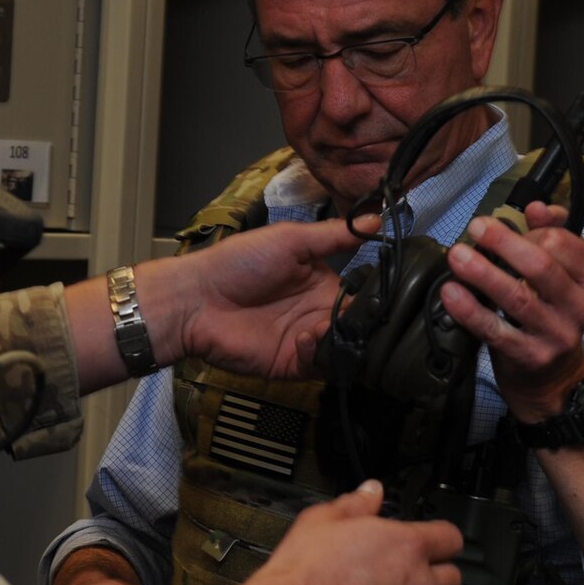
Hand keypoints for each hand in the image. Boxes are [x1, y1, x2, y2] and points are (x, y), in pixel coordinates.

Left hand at [145, 215, 376, 380]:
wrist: (199, 298)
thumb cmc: (239, 262)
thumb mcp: (290, 239)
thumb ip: (334, 235)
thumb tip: (377, 218)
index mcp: (322, 282)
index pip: (361, 293)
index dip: (373, 295)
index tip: (384, 293)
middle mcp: (318, 313)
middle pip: (357, 325)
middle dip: (363, 322)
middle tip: (357, 315)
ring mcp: (306, 340)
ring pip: (344, 348)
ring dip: (342, 338)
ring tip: (326, 325)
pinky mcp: (292, 364)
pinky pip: (320, 366)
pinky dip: (320, 354)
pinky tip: (305, 337)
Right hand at [216, 480, 464, 584]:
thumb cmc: (304, 571)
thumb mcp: (323, 519)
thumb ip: (356, 504)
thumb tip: (371, 492)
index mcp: (406, 546)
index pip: (451, 537)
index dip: (441, 537)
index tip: (433, 540)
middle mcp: (417, 584)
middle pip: (452, 578)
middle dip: (436, 572)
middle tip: (412, 570)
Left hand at [439, 201, 583, 418]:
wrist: (554, 378)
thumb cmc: (552, 313)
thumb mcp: (562, 275)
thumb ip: (553, 234)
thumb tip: (536, 207)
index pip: (564, 243)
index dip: (532, 230)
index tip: (508, 225)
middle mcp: (579, 307)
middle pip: (541, 266)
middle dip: (504, 242)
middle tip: (476, 228)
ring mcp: (556, 334)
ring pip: (517, 297)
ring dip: (483, 273)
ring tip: (457, 256)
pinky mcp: (529, 356)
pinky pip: (495, 330)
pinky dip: (470, 310)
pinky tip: (451, 293)